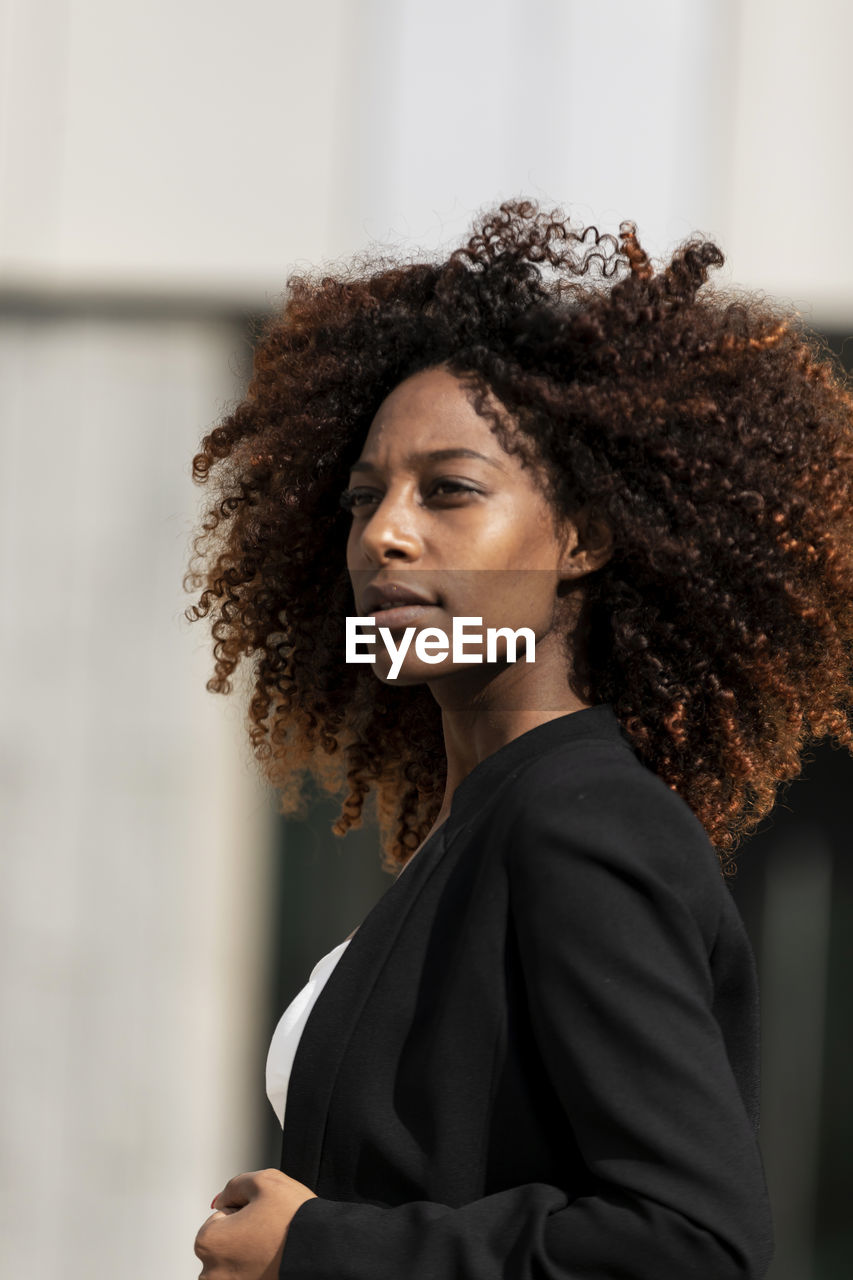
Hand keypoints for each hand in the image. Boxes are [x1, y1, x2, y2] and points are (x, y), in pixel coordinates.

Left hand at [194, 1168, 316, 1278]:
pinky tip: (275, 1265)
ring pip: (236, 1264)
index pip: (221, 1217)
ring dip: (250, 1257)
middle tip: (270, 1234)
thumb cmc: (295, 1221)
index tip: (263, 1218)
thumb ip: (235, 1185)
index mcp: (209, 1243)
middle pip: (226, 1244)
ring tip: (275, 1251)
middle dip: (244, 1236)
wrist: (326, 1254)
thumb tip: (222, 1200)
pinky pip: (247, 1277)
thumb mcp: (264, 1181)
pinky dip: (258, 1272)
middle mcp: (211, 1274)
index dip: (244, 1212)